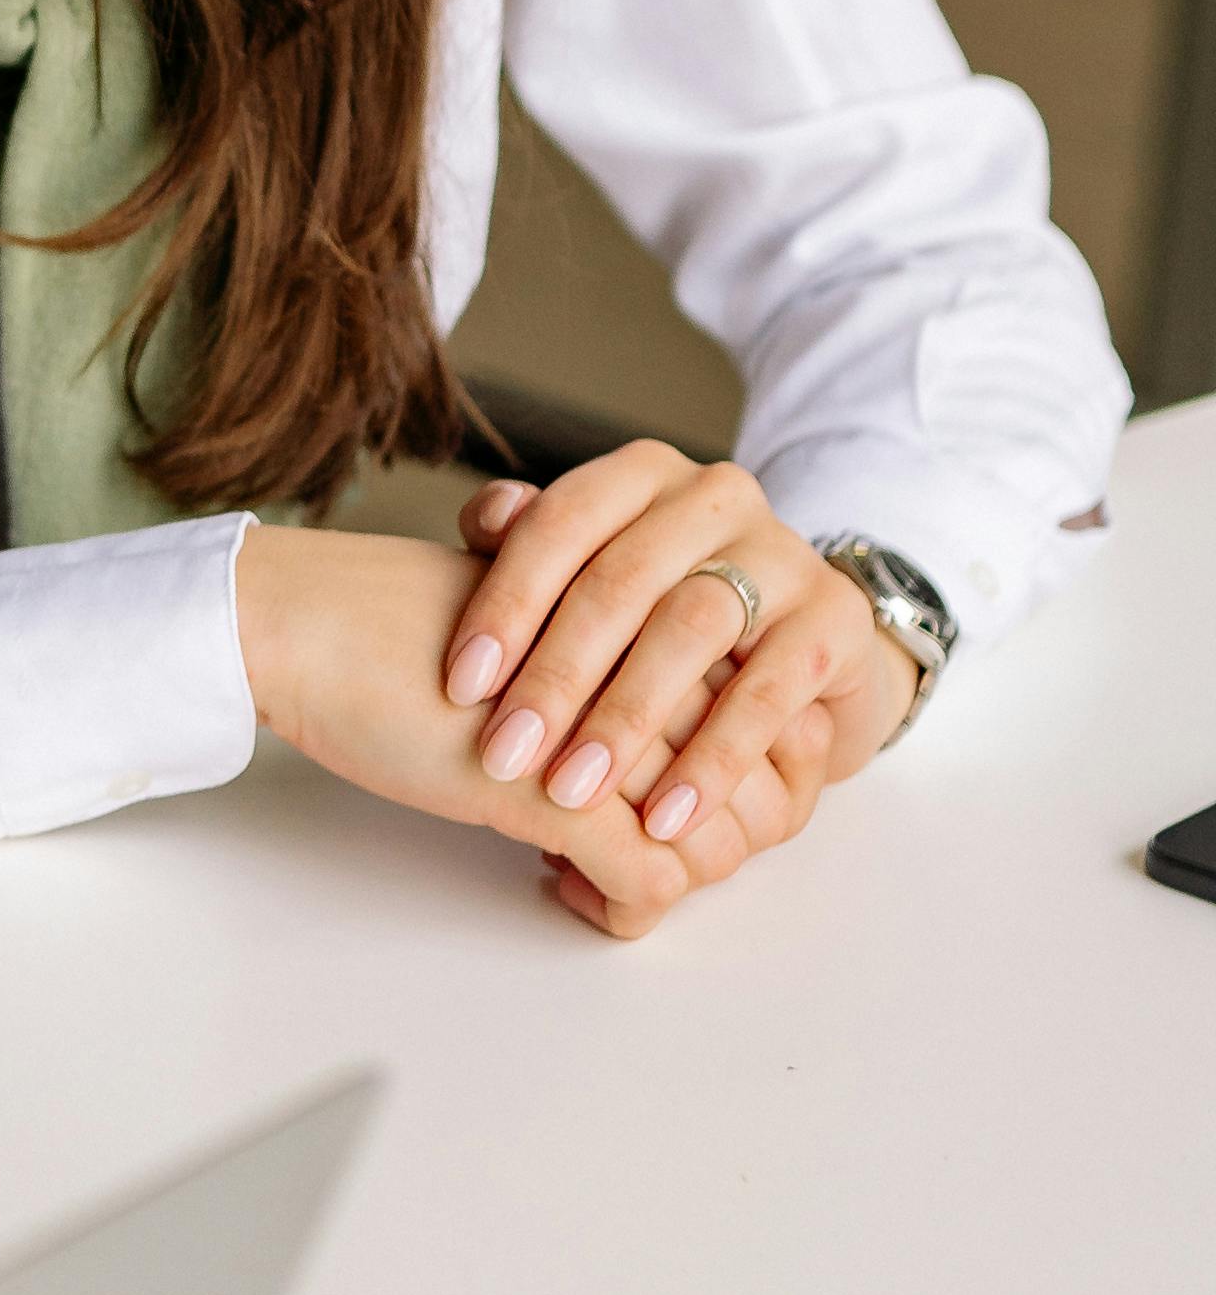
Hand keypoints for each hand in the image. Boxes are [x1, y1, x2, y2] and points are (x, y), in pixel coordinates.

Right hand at [234, 524, 814, 939]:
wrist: (319, 626)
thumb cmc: (410, 626)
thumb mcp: (545, 629)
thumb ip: (617, 662)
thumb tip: (662, 739)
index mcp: (668, 617)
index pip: (780, 725)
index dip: (744, 787)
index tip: (672, 804)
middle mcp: (671, 672)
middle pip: (766, 793)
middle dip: (713, 842)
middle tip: (632, 846)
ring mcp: (627, 736)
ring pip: (718, 847)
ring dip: (666, 877)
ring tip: (583, 862)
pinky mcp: (569, 797)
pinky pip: (652, 887)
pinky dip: (618, 909)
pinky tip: (558, 883)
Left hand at [440, 446, 917, 871]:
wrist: (797, 645)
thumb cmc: (657, 616)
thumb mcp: (590, 576)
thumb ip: (526, 545)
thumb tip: (486, 520)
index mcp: (641, 476)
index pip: (562, 523)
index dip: (506, 602)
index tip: (460, 685)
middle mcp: (715, 498)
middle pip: (621, 581)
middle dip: (555, 676)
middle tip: (504, 755)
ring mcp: (783, 554)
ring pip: (691, 629)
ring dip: (625, 719)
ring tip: (571, 791)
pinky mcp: (835, 621)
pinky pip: (768, 693)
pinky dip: (712, 760)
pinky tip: (666, 818)